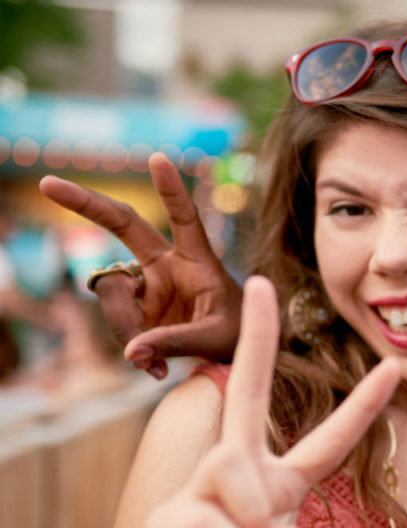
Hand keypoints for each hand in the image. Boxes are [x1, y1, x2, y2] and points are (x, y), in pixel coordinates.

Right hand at [39, 152, 242, 378]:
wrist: (233, 354)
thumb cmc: (237, 334)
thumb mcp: (217, 338)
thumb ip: (177, 341)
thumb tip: (133, 353)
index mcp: (199, 259)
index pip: (185, 219)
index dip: (171, 191)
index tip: (158, 158)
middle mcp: (167, 264)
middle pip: (123, 225)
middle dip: (87, 205)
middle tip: (48, 184)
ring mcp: (146, 285)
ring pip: (112, 292)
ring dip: (125, 326)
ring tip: (152, 360)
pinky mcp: (134, 308)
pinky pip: (116, 322)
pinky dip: (129, 346)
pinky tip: (151, 368)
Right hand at [112, 277, 400, 527]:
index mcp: (282, 484)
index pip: (328, 440)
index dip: (363, 406)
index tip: (395, 366)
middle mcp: (241, 474)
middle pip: (248, 394)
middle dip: (257, 338)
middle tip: (260, 282)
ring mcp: (202, 490)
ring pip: (230, 466)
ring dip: (252, 516)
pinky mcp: (169, 518)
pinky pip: (209, 518)